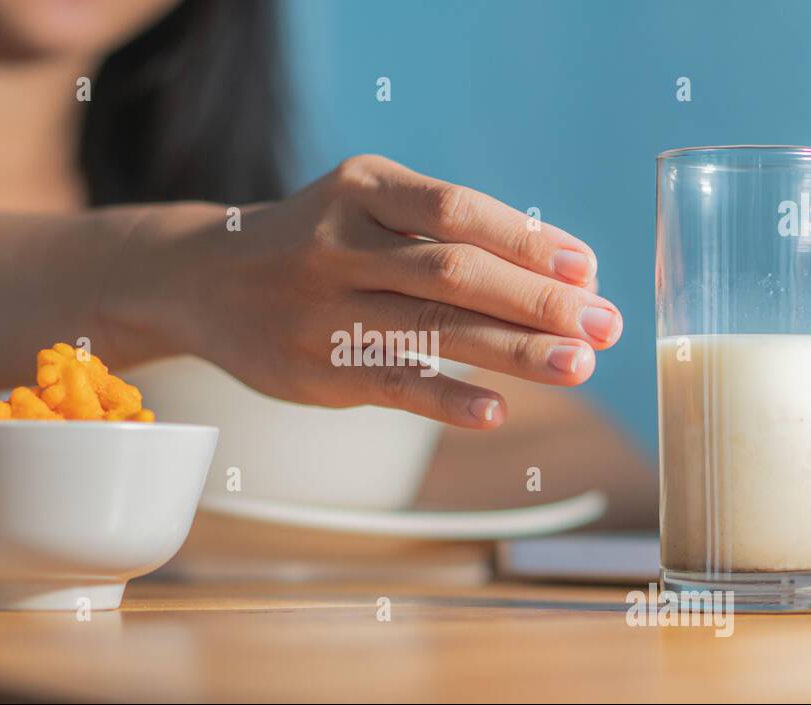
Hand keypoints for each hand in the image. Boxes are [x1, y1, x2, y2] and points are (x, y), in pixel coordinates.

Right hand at [116, 155, 622, 428]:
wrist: (205, 278)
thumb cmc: (314, 243)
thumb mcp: (364, 207)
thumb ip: (444, 234)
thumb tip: (563, 274)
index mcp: (363, 187)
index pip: (458, 210)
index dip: (528, 240)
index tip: (588, 269)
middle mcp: (340, 241)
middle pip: (455, 270)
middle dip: (539, 299)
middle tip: (606, 325)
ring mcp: (323, 308)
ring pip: (431, 327)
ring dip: (514, 349)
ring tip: (578, 366)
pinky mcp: (314, 368)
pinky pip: (390, 383)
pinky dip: (446, 397)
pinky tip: (496, 411)